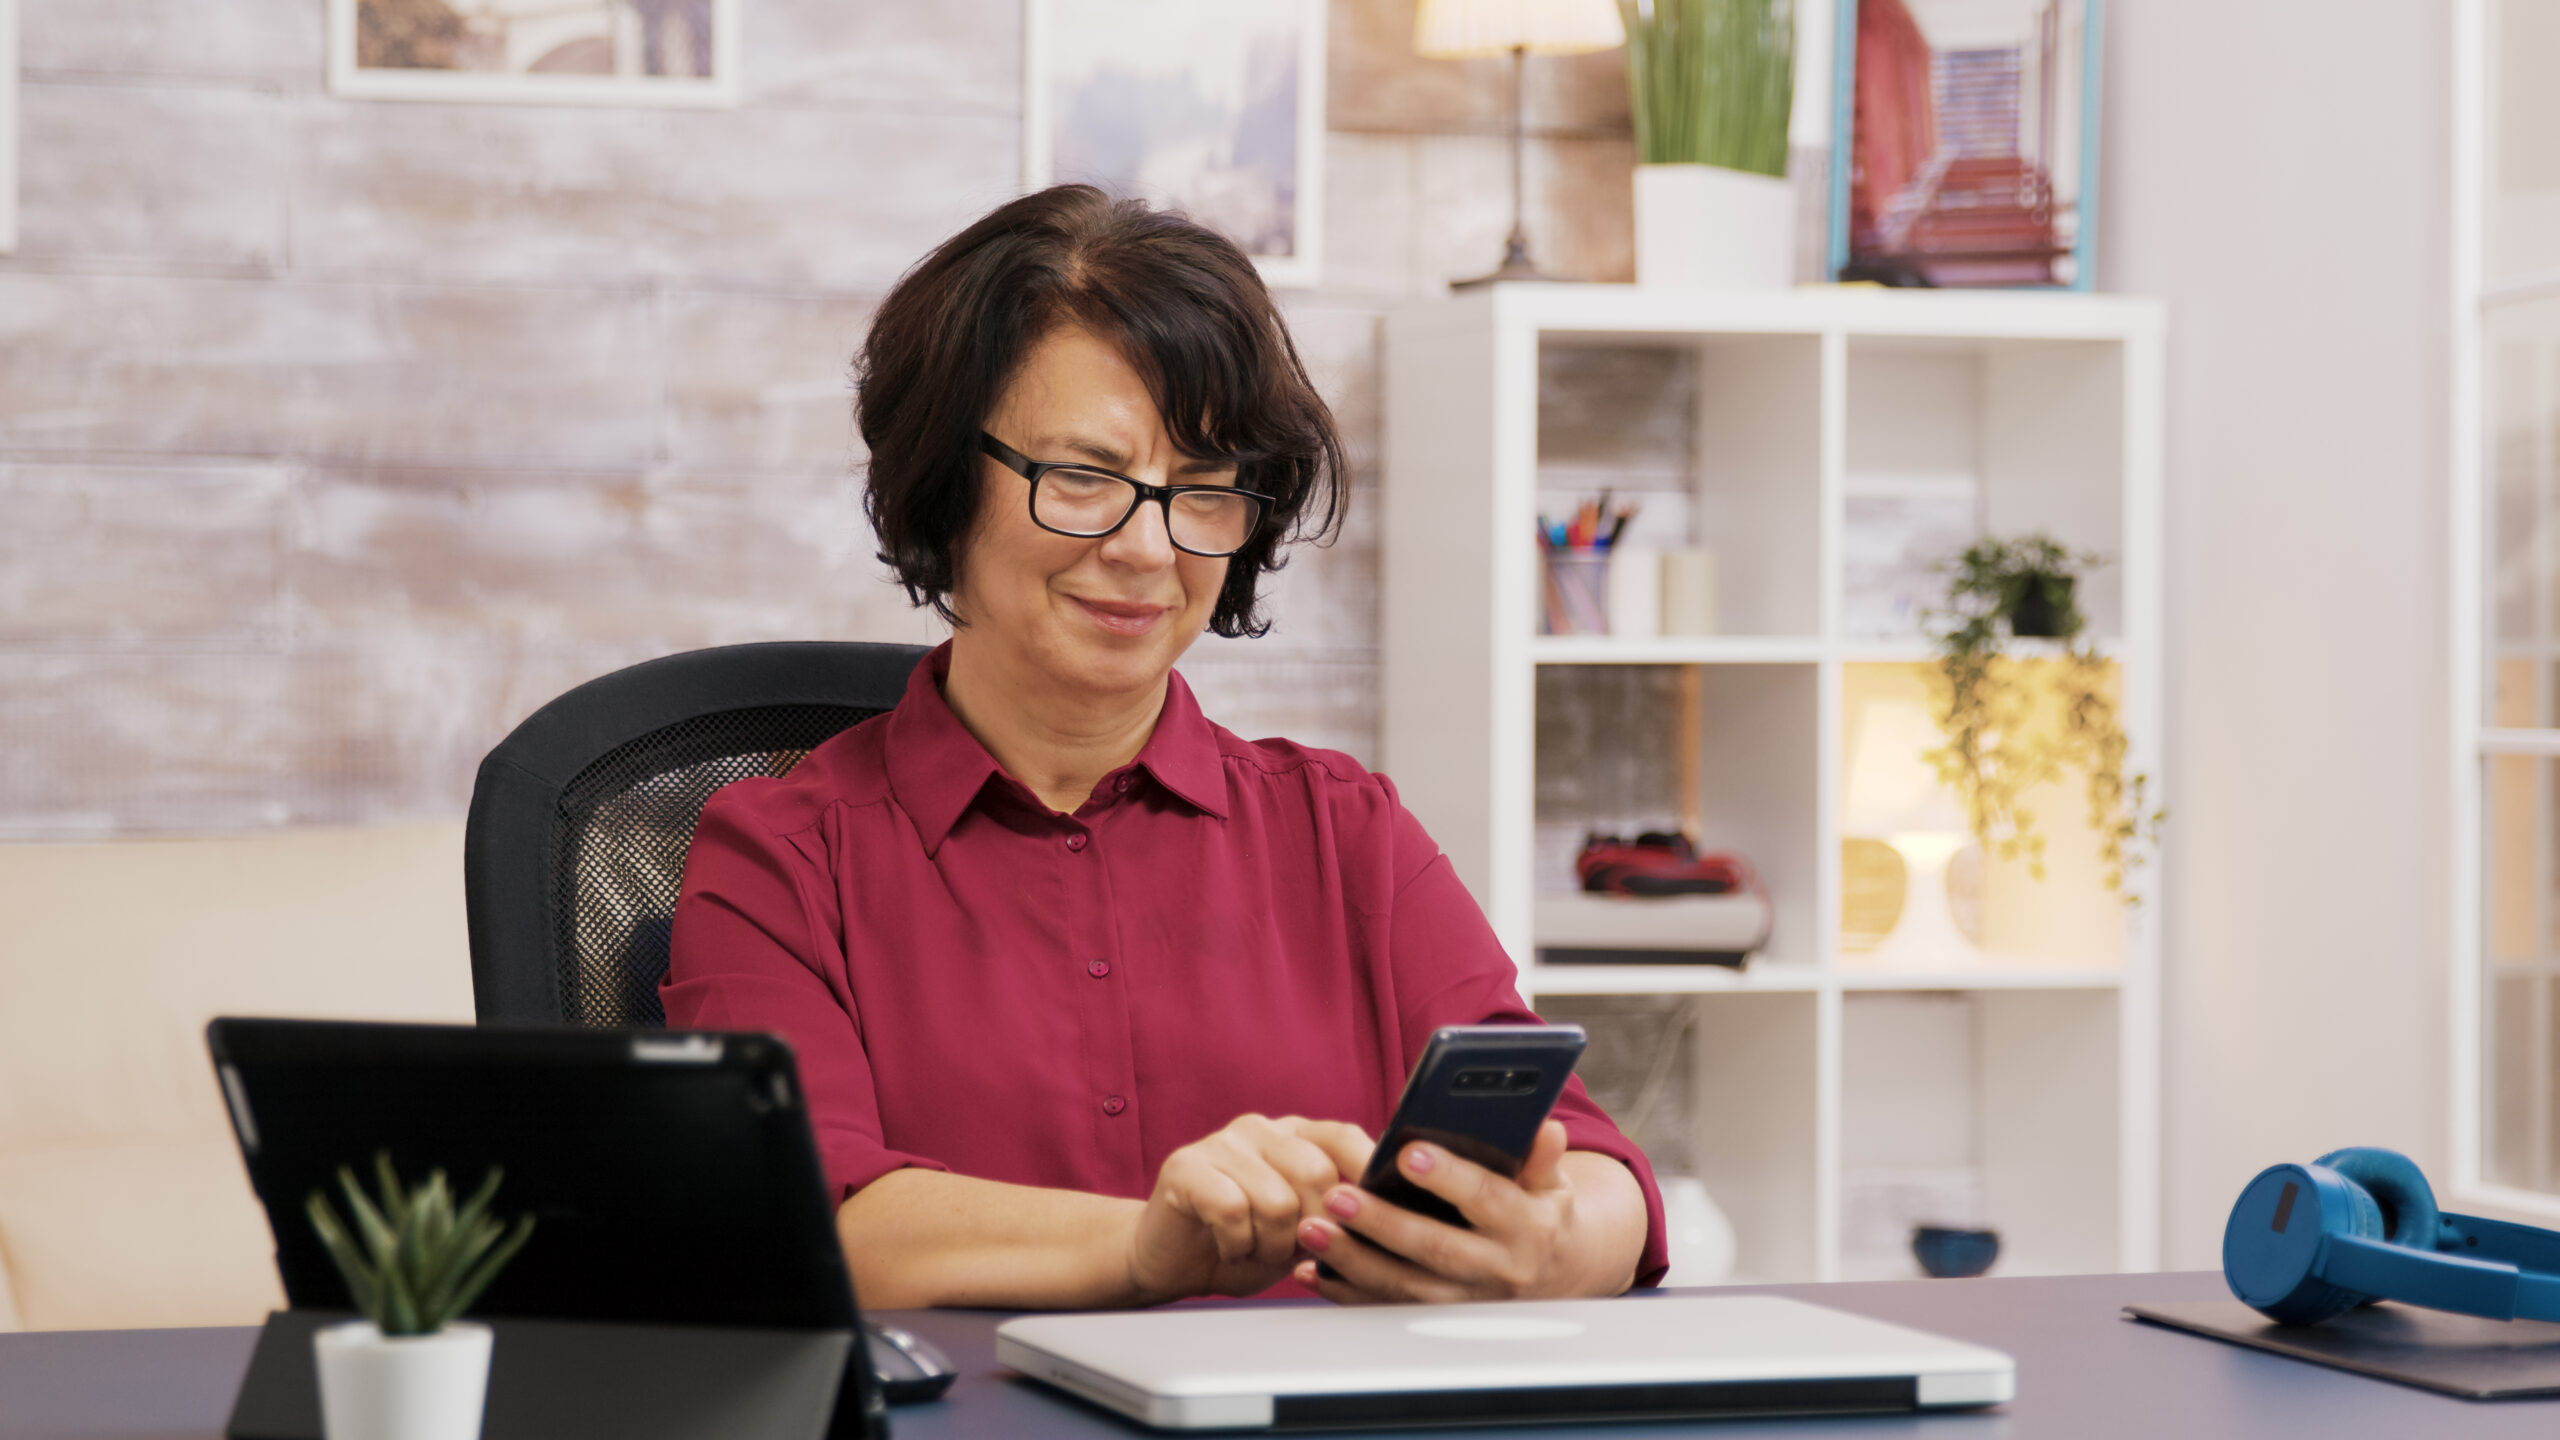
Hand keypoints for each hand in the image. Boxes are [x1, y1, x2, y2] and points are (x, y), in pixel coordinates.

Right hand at [1126, 1114, 1372, 1303]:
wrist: (1171, 1261)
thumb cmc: (1245, 1244)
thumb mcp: (1302, 1231)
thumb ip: (1337, 1215)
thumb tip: (1386, 1217)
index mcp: (1296, 1135)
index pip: (1344, 1137)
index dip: (1366, 1174)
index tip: (1378, 1215)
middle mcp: (1261, 1128)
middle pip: (1316, 1175)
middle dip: (1312, 1230)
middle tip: (1289, 1250)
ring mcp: (1222, 1142)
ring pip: (1277, 1202)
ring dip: (1270, 1246)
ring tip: (1254, 1250)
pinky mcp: (1186, 1166)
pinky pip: (1231, 1212)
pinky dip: (1236, 1245)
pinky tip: (1227, 1248)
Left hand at [1290, 1120, 1599, 1303]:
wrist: (1550, 1272)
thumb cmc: (1538, 1213)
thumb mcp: (1551, 1184)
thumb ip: (1540, 1157)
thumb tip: (1544, 1127)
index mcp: (1526, 1227)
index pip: (1486, 1198)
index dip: (1447, 1176)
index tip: (1407, 1153)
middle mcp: (1497, 1270)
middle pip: (1435, 1247)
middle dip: (1382, 1223)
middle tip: (1337, 1196)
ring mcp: (1464, 1301)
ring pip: (1404, 1286)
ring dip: (1353, 1261)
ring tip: (1312, 1230)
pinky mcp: (1436, 1318)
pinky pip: (1385, 1309)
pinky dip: (1345, 1293)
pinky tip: (1311, 1271)